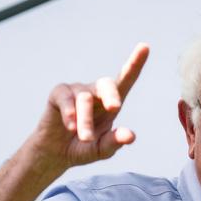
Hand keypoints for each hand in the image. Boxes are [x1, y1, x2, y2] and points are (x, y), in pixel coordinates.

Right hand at [30, 43, 149, 173]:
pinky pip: (66, 98)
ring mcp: (76, 91)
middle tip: (115, 108)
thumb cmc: (83, 147)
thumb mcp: (101, 149)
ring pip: (84, 99)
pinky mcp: (59, 94)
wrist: (55, 153)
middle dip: (111, 95)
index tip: (145, 47)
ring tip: (85, 139)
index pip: (126, 80)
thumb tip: (130, 136)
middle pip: (107, 85)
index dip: (135, 63)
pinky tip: (70, 126)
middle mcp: (95, 92)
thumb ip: (115, 143)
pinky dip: (69, 112)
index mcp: (111, 102)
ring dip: (85, 121)